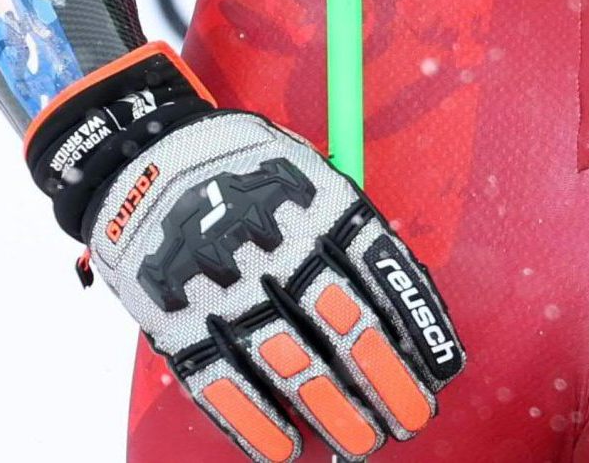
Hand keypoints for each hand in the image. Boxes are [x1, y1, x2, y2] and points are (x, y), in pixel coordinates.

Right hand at [27, 46, 462, 459]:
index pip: (385, 275)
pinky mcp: (176, 317)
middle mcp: (279, 248)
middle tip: (410, 421)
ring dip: (329, 408)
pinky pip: (218, 378)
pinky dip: (252, 419)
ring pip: (288, 360)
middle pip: (343, 323)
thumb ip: (348, 233)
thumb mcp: (310, 176)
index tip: (444, 371)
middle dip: (382, 379)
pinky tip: (284, 449)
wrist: (144, 154)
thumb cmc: (250, 172)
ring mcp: (226, 286)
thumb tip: (401, 303)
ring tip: (361, 443)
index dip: (418, 327)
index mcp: (322, 206)